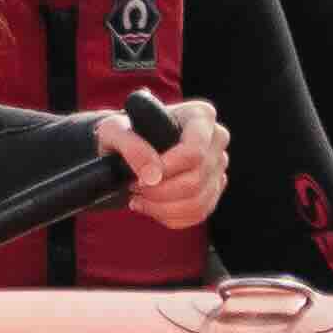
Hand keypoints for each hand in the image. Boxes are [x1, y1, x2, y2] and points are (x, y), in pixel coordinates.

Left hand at [92, 103, 227, 235]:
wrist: (132, 147)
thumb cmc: (125, 133)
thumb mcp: (114, 130)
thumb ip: (130, 146)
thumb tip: (151, 174)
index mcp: (200, 116)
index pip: (194, 151)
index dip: (167, 170)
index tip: (140, 178)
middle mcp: (216, 139)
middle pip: (196, 180)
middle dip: (160, 192)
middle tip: (134, 188)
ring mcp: (218, 166)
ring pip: (198, 202)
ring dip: (163, 208)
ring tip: (139, 199)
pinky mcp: (213, 189)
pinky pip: (198, 214)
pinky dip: (170, 217)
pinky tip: (151, 207)